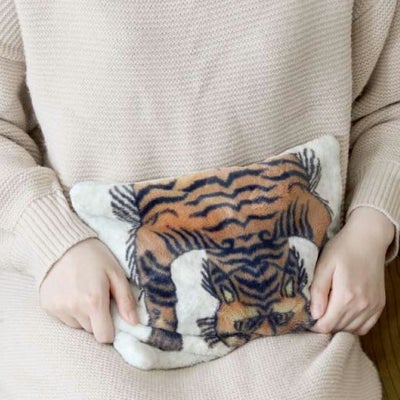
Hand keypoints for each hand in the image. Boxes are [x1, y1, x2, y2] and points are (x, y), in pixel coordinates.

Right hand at [39, 237, 138, 342]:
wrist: (63, 243)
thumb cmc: (95, 256)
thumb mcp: (116, 273)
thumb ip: (126, 300)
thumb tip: (134, 323)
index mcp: (94, 301)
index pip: (104, 337)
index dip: (111, 330)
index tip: (112, 317)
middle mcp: (74, 308)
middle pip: (91, 330)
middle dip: (98, 319)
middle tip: (98, 297)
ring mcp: (58, 308)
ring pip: (77, 325)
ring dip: (83, 315)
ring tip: (84, 292)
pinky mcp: (47, 306)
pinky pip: (63, 318)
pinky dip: (69, 310)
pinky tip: (71, 291)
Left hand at [309, 206, 394, 334]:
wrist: (368, 239)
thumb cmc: (342, 249)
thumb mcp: (324, 264)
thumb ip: (318, 290)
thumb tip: (314, 314)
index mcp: (346, 296)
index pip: (327, 325)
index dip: (313, 325)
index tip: (305, 318)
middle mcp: (362, 305)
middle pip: (338, 328)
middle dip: (323, 325)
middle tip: (313, 314)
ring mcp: (373, 306)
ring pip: (351, 330)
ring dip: (337, 326)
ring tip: (326, 313)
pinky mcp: (379, 305)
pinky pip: (365, 327)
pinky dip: (352, 326)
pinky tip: (342, 315)